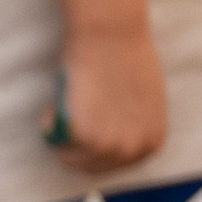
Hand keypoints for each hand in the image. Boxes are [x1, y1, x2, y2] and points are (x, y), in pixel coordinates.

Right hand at [51, 16, 164, 170]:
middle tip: (69, 111)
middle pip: (89, 167)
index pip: (113, 164)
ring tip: (69, 100)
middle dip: (73, 143)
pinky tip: (63, 95)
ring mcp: (110, 147)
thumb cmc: (125, 55)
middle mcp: (133, 150)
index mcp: (151, 142)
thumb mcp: (144, 101)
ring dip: (61, 131)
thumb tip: (111, 134)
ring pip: (68, 156)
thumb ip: (131, 124)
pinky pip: (54, 138)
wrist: (113, 34)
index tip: (84, 123)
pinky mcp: (85, 137)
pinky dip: (49, 118)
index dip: (92, 144)